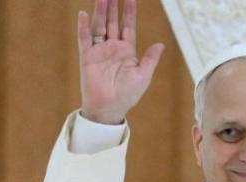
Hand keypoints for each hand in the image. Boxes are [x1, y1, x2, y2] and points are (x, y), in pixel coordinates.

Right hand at [77, 0, 164, 123]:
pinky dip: (83, 27)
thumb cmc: (128, 95)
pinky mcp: (87, 57)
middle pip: (113, 22)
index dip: (129, 12)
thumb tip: (161, 44)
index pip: (128, 26)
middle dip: (113, 6)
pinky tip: (84, 14)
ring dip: (100, 12)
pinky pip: (84, 39)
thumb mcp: (143, 76)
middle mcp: (113, 48)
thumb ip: (150, 59)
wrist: (110, 108)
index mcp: (127, 51)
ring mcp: (100, 51)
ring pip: (99, 26)